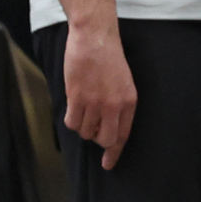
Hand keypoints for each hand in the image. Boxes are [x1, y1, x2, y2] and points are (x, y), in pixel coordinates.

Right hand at [61, 18, 137, 170]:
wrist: (95, 37)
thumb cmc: (109, 58)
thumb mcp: (124, 82)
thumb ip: (119, 105)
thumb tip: (108, 127)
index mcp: (129, 101)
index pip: (122, 135)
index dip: (114, 152)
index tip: (108, 163)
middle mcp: (114, 105)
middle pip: (104, 139)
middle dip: (97, 138)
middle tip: (92, 126)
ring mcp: (95, 102)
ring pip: (85, 132)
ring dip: (82, 124)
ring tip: (84, 106)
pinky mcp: (77, 98)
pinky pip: (71, 122)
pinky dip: (71, 118)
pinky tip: (74, 105)